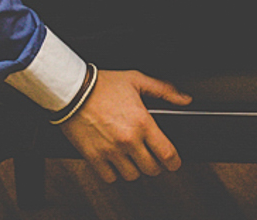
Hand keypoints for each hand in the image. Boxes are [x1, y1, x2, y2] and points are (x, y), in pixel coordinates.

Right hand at [60, 70, 191, 181]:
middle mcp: (128, 140)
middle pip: (151, 168)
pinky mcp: (94, 157)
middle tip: (152, 158)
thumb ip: (164, 90)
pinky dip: (114, 173)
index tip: (174, 163)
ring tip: (133, 159)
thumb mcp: (137, 80)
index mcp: (142, 122)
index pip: (167, 153)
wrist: (72, 91)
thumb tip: (184, 99)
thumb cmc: (102, 85)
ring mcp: (110, 151)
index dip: (174, 162)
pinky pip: (110, 177)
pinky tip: (115, 162)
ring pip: (132, 175)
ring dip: (135, 169)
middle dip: (155, 165)